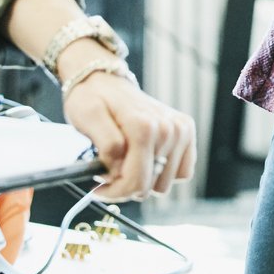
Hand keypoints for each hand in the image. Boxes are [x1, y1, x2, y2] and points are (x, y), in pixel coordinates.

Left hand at [62, 66, 197, 200]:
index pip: (136, 182)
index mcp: (144, 126)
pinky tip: (145, 161)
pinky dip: (163, 173)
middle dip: (126, 186)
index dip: (113, 192)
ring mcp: (180, 130)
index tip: (98, 187)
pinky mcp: (186, 132)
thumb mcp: (88, 117)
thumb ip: (106, 143)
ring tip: (126, 163)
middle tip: (109, 173)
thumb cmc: (93, 98)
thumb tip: (119, 169)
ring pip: (164, 184)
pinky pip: (182, 172)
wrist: (105, 81)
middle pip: (149, 186)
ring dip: (144, 180)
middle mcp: (168, 128)